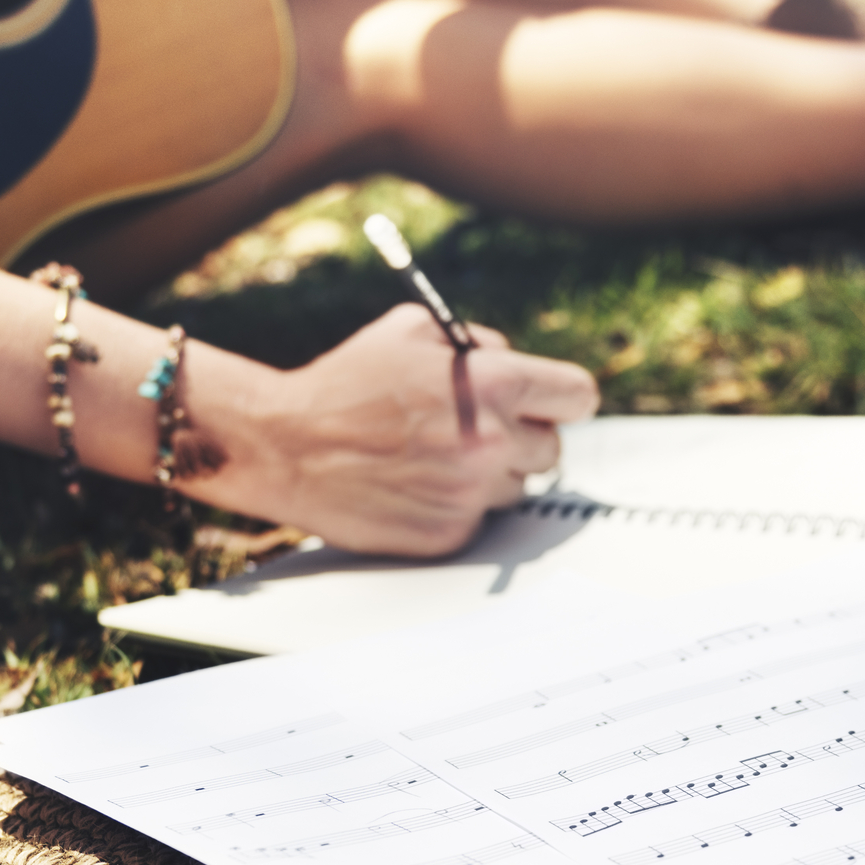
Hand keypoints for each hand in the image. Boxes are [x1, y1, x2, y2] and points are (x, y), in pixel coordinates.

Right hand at [199, 305, 598, 554]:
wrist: (287, 446)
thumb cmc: (345, 383)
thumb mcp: (412, 330)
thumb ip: (476, 342)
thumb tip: (511, 359)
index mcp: (494, 386)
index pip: (578, 397)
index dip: (562, 398)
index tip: (550, 403)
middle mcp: (492, 444)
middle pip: (551, 450)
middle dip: (521, 438)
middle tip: (479, 431)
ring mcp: (471, 495)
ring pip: (516, 489)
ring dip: (490, 475)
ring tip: (437, 457)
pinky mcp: (449, 534)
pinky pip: (478, 520)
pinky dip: (455, 505)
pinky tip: (415, 484)